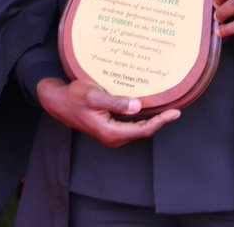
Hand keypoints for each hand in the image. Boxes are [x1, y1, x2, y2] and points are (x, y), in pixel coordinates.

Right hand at [35, 77, 179, 147]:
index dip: (161, 122)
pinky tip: (146, 108)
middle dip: (160, 122)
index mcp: (111, 133)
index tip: (175, 112)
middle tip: (175, 110)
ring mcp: (110, 135)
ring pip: (137, 130)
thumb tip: (137, 106)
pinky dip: (141, 119)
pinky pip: (130, 126)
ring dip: (151, 121)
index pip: (143, 130)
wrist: (57, 101)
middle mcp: (112, 137)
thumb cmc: (74, 96)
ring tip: (164, 109)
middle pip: (143, 132)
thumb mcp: (94, 96)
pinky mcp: (109, 128)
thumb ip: (116, 102)